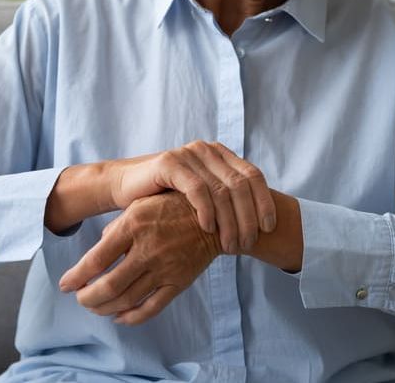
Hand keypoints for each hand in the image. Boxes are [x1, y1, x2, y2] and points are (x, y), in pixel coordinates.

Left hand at [58, 192, 220, 324]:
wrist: (213, 216)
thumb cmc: (170, 207)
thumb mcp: (139, 205)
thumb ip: (116, 228)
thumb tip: (97, 253)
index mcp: (133, 225)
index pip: (96, 259)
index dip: (76, 277)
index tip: (65, 285)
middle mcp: (147, 249)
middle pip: (109, 286)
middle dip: (88, 298)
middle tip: (80, 298)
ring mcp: (164, 268)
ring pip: (127, 300)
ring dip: (105, 308)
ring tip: (95, 307)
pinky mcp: (179, 282)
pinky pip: (151, 307)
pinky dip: (132, 317)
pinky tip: (119, 317)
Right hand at [110, 140, 275, 253]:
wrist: (127, 189)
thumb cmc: (168, 199)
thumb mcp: (203, 197)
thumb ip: (227, 200)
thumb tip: (262, 223)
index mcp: (221, 155)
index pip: (254, 176)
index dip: (264, 202)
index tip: (268, 228)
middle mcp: (208, 150)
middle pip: (241, 184)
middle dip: (247, 218)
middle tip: (246, 244)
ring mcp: (189, 154)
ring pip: (221, 189)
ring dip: (229, 221)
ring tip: (230, 244)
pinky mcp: (170, 163)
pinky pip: (197, 189)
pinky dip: (206, 210)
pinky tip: (208, 229)